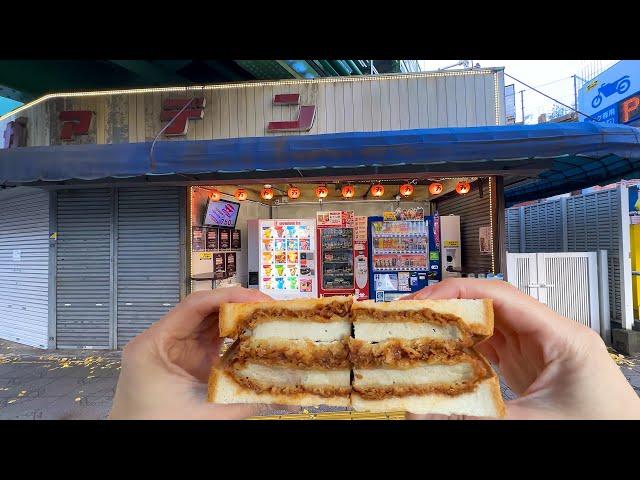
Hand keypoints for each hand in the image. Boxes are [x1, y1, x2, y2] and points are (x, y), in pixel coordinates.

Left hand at [109, 287, 276, 419]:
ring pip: (209, 323)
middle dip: (238, 306)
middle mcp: (163, 340)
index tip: (256, 300)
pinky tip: (253, 339)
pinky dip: (233, 339)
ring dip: (237, 321)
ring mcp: (174, 350)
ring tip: (266, 319)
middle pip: (204, 310)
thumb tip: (284, 398)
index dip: (228, 297)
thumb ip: (246, 404)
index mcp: (154, 344)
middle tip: (268, 308)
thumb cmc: (153, 427)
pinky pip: (211, 341)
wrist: (131, 445)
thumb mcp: (203, 415)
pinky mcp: (186, 362)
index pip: (194, 305)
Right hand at [403, 278, 639, 419]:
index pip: (502, 296)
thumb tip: (424, 413)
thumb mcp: (533, 422)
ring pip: (489, 325)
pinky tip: (445, 354)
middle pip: (491, 306)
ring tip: (422, 330)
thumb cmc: (601, 425)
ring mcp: (538, 350)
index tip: (425, 300)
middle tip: (413, 314)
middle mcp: (548, 335)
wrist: (627, 438)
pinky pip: (492, 347)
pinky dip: (465, 348)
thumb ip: (475, 416)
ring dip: (455, 327)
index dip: (459, 293)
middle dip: (450, 306)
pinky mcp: (530, 366)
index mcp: (561, 336)